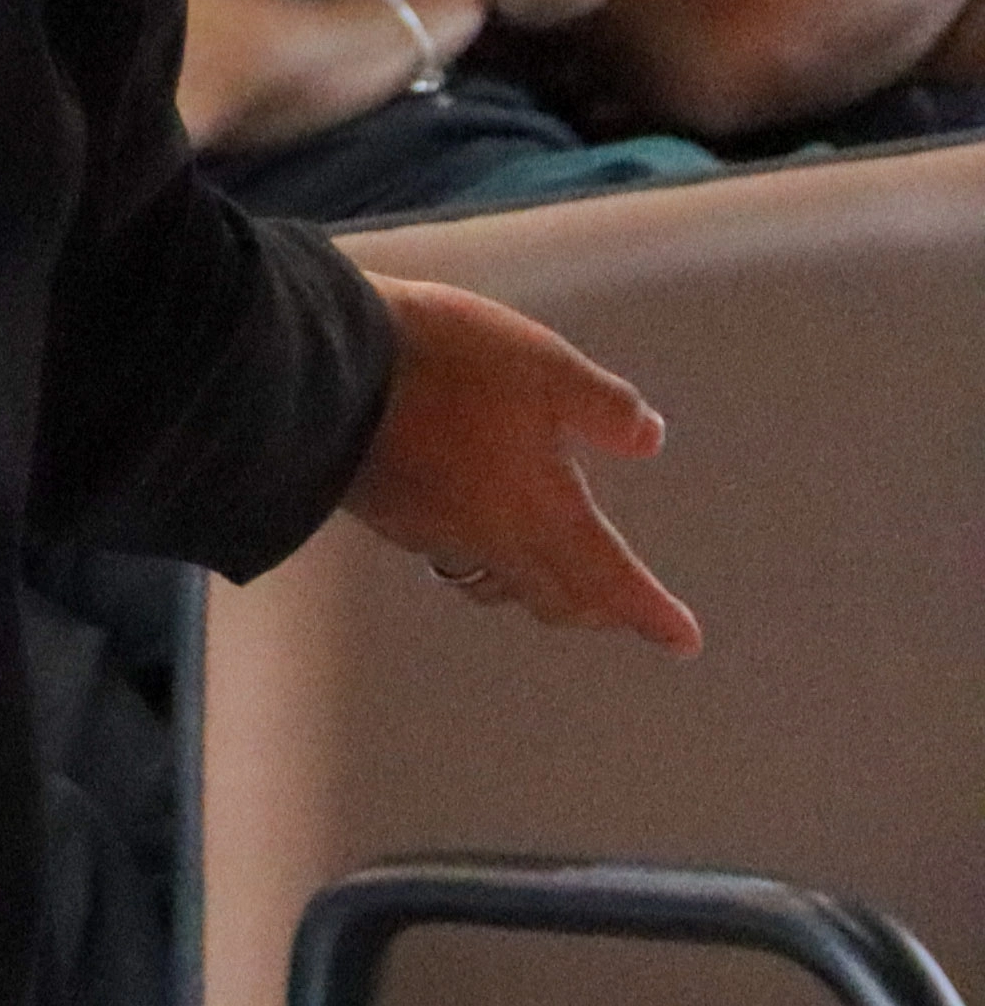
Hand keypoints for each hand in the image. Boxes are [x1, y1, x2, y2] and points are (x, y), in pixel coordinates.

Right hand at [336, 272, 699, 652]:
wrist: (321, 365)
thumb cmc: (447, 364)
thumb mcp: (547, 368)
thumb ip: (604, 408)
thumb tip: (650, 438)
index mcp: (543, 512)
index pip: (609, 579)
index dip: (650, 613)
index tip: (683, 640)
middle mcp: (489, 537)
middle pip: (551, 596)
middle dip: (593, 608)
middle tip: (621, 609)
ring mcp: (431, 529)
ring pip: (495, 582)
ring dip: (533, 588)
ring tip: (549, 574)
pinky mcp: (387, 510)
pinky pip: (448, 553)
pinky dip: (480, 554)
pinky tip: (472, 521)